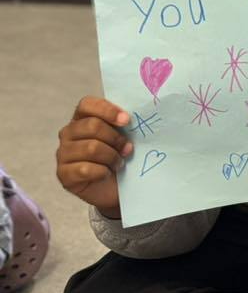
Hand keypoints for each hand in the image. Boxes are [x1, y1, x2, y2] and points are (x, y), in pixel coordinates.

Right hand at [56, 96, 132, 218]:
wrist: (118, 188)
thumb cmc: (122, 156)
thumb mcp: (126, 135)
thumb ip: (125, 122)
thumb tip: (140, 111)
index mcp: (82, 118)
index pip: (87, 104)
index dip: (107, 110)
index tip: (127, 120)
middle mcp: (68, 133)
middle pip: (92, 126)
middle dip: (116, 138)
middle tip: (128, 148)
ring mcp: (63, 154)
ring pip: (91, 148)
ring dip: (112, 156)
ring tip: (119, 162)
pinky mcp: (63, 174)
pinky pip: (85, 169)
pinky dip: (102, 172)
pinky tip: (107, 173)